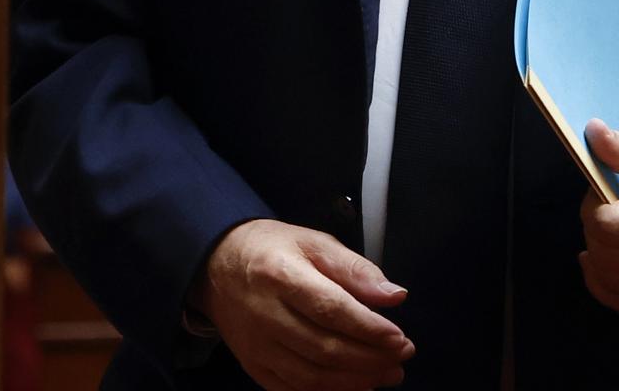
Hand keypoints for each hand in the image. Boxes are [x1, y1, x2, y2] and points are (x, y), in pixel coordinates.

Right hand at [189, 219, 413, 390]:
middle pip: (323, 348)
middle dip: (370, 359)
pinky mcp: (253, 366)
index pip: (330, 309)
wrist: (217, 266)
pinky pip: (293, 390)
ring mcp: (256, 346)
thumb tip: (394, 296)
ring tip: (386, 375)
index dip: (368, 328)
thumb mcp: (314, 242)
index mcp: (280, 275)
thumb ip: (355, 269)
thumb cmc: (271, 250)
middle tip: (401, 357)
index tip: (399, 338)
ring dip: (354, 381)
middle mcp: (264, 314)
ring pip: (310, 376)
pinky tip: (355, 387)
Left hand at [576, 119, 618, 317]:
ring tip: (609, 234)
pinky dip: (604, 285)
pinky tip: (600, 264)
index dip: (592, 208)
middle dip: (593, 230)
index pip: (608, 226)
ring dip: (597, 256)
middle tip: (604, 212)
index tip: (601, 196)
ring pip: (610, 280)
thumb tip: (592, 130)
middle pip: (605, 255)